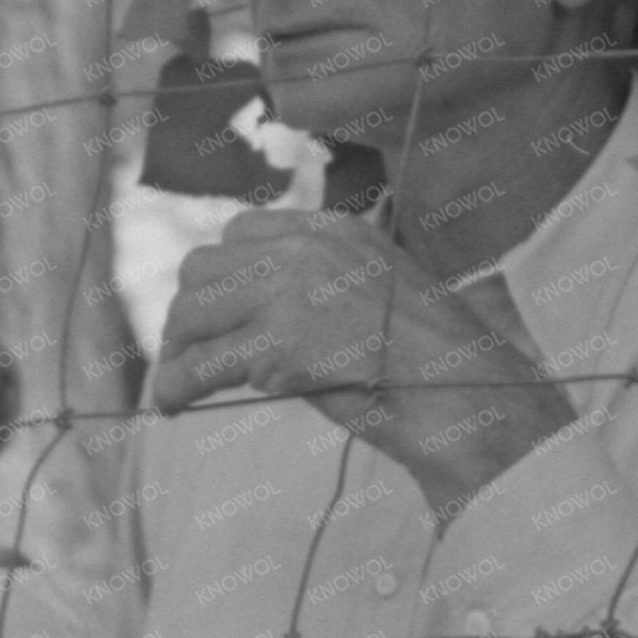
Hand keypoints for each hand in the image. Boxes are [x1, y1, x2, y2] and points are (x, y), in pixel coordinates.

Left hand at [146, 208, 573, 525]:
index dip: (220, 276)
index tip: (217, 314)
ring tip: (177, 389)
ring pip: (190, 315)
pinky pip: (198, 366)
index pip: (240, 231)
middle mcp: (306, 249)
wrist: (463, 392)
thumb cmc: (433, 359)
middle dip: (189, 315)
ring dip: (178, 354)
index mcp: (335, 230)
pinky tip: (174, 407)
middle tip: (192, 355)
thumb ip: (322, 284)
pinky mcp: (277, 343)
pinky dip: (176, 389)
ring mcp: (290, 292)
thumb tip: (252, 315)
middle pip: (202, 269)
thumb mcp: (379, 290)